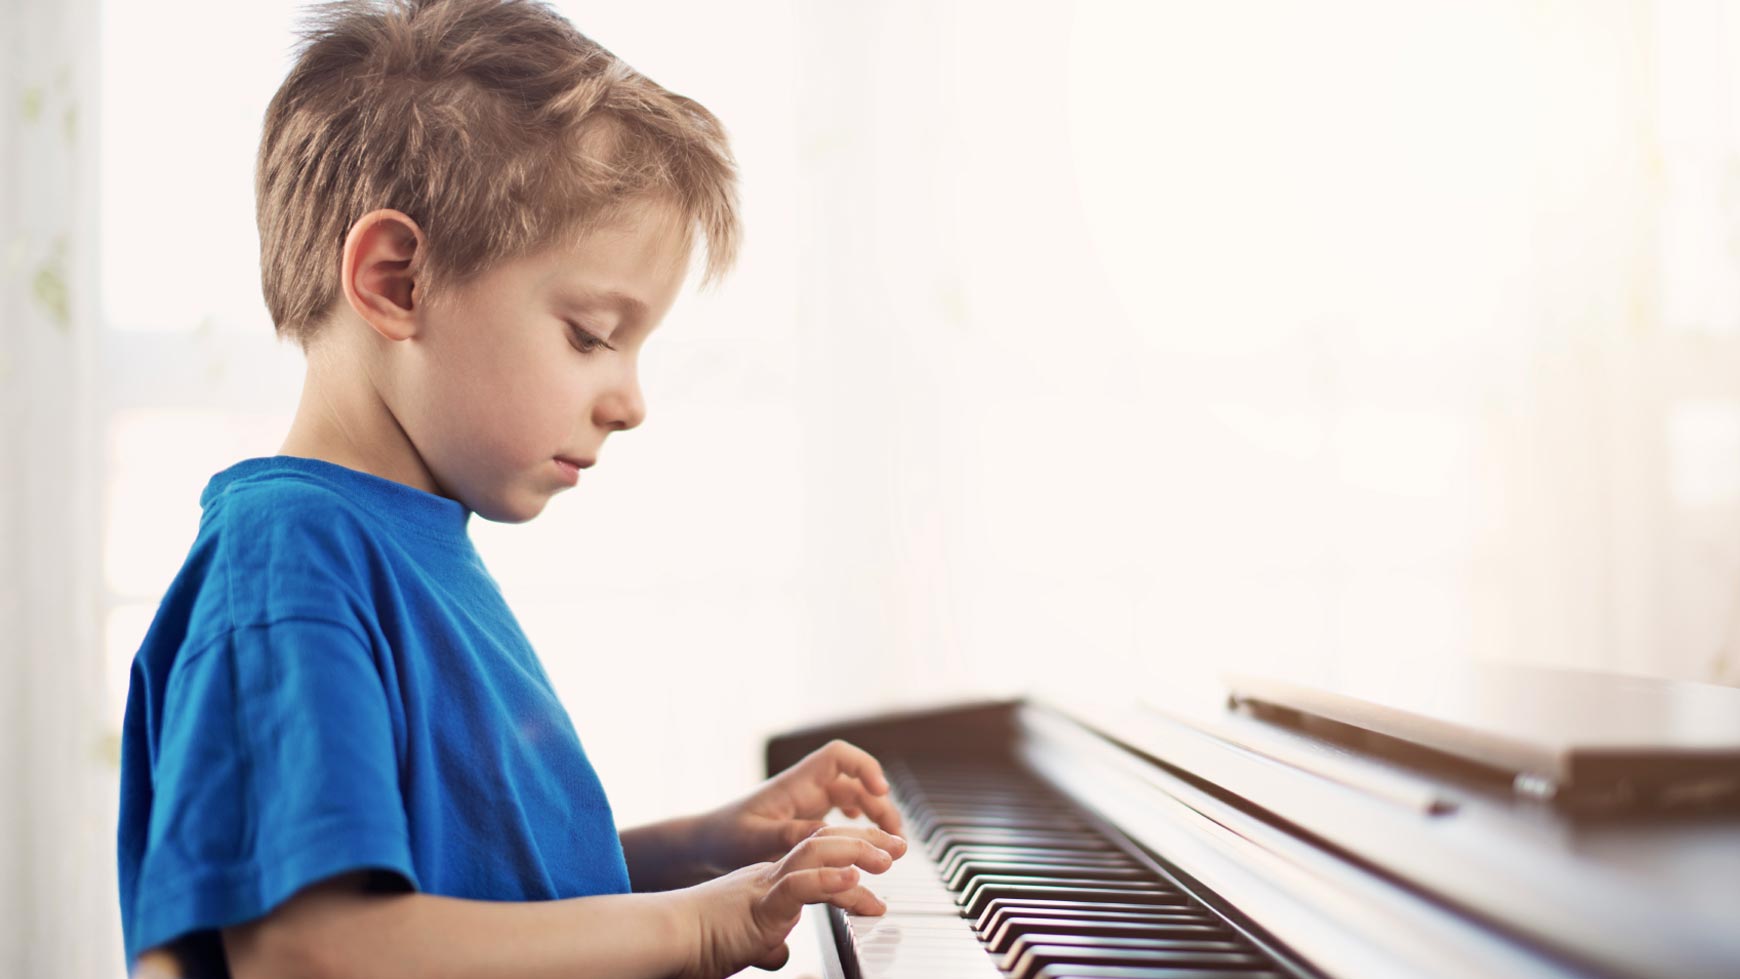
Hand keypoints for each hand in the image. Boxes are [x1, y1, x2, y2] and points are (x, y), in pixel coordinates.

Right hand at [677, 826, 901, 978]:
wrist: (666, 937)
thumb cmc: (697, 942)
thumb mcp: (746, 943)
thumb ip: (767, 944)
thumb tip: (781, 955)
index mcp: (771, 882)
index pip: (820, 855)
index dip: (854, 852)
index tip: (883, 859)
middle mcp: (771, 875)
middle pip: (825, 842)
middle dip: (867, 842)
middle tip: (899, 846)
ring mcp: (766, 887)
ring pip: (816, 853)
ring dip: (856, 853)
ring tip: (886, 858)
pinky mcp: (759, 906)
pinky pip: (798, 887)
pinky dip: (827, 882)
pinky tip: (852, 882)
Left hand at [695, 739, 905, 873]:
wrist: (704, 849)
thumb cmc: (725, 840)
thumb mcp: (758, 840)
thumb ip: (794, 835)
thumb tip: (829, 833)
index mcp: (796, 784)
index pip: (838, 756)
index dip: (865, 767)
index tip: (880, 790)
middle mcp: (806, 790)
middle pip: (856, 782)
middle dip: (880, 803)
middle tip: (894, 836)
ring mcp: (809, 805)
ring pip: (854, 799)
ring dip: (875, 816)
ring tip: (890, 843)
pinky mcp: (808, 822)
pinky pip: (843, 816)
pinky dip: (860, 824)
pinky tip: (865, 839)